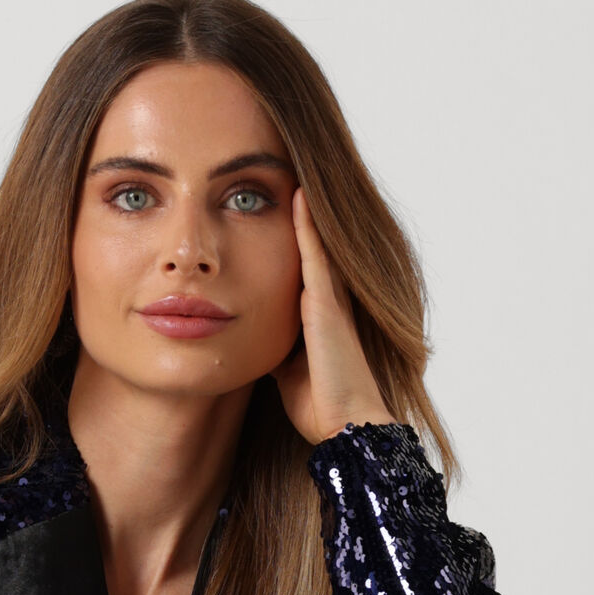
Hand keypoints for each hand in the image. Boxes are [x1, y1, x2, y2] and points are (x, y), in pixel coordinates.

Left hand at [272, 189, 394, 443]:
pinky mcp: (326, 305)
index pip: (298, 264)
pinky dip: (306, 227)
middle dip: (297, 212)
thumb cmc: (319, 404)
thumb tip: (249, 336)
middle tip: (282, 169)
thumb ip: (275, 346)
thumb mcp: (285, 369)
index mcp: (316, 314)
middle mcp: (326, 299)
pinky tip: (296, 196)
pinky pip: (314, 257)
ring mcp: (329, 299)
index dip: (291, 235)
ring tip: (288, 170)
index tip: (273, 204)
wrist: (344, 425)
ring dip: (302, 210)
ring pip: (312, 243)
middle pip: (308, 245)